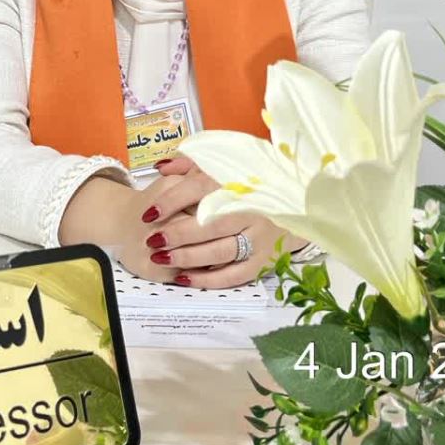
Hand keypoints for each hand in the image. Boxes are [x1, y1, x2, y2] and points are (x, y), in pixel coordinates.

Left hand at [132, 156, 296, 288]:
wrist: (295, 200)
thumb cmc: (248, 183)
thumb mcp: (222, 165)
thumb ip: (189, 164)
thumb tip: (160, 168)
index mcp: (238, 181)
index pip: (199, 190)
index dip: (171, 203)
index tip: (149, 214)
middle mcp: (251, 208)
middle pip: (210, 224)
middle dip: (177, 234)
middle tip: (152, 240)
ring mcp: (259, 235)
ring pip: (220, 251)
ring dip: (188, 257)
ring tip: (162, 258)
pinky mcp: (264, 258)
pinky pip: (234, 274)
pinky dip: (208, 279)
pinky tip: (184, 277)